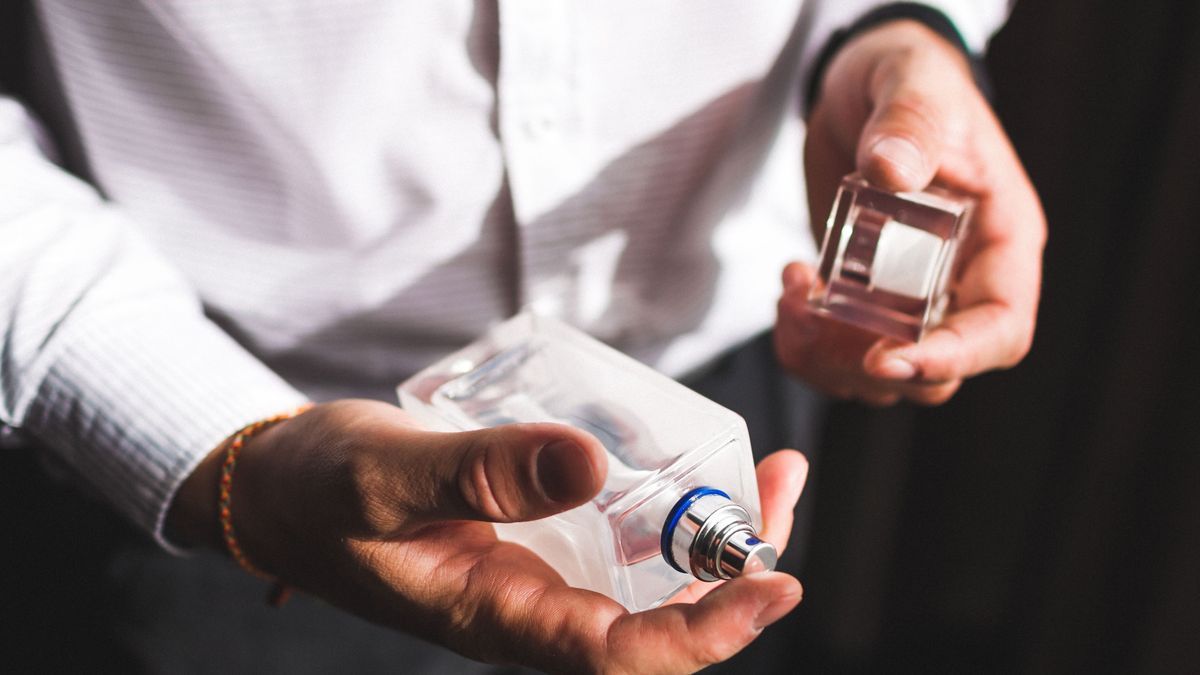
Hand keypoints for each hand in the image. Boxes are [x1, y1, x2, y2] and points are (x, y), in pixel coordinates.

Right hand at [169, 400, 807, 673]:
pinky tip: (688, 457)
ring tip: (768, 469)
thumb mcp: (387, 477)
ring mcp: (538, 576)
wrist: (279, 487)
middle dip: (739, 568)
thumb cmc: (317, 491)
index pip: (625, 659)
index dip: (710, 633)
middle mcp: (533, 609)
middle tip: (784, 485)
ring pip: (650, 579)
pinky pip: (619, 537)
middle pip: (662, 623)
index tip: (777, 584)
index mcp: (500, 620)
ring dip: (717, 534)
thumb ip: (479, 476)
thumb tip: (588, 465)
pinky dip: (666, 503)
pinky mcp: (534, 540)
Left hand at [777, 20, 1045, 405]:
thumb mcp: (915, 86)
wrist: (861, 84)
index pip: (1001, 329)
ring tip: (793, 289)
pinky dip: (806, 342)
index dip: (952, 358)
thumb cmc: (910, 80)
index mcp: (1001, 239)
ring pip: (883, 374)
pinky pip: (841, 351)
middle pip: (939, 372)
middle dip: (869, 364)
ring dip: (827, 357)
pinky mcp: (864, 295)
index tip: (888, 357)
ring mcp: (912, 294)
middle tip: (814, 316)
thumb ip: (910, 126)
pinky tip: (791, 285)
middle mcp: (962, 279)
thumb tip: (891, 171)